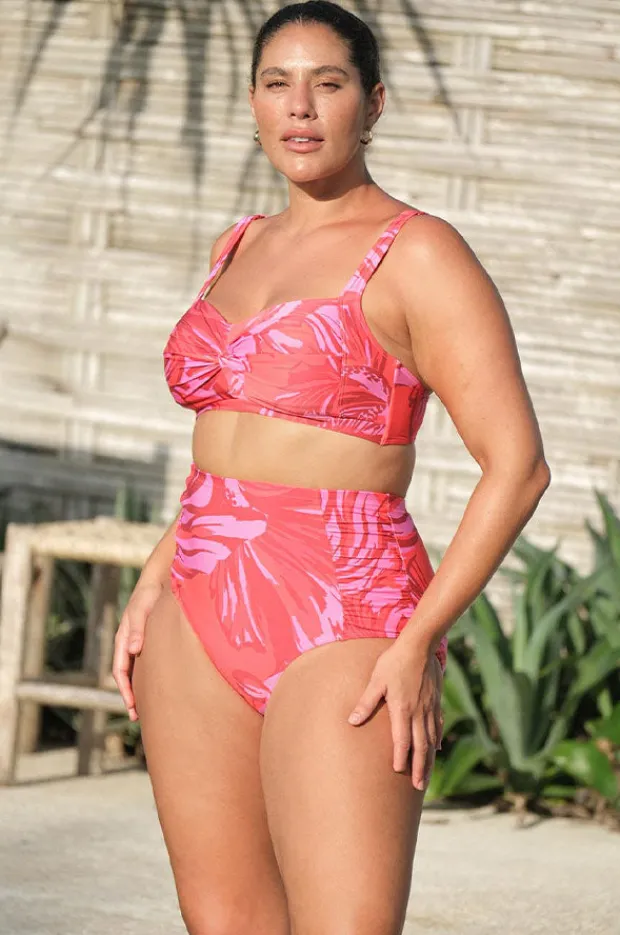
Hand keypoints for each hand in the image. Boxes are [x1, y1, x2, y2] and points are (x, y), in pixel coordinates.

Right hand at [112, 580, 162, 720]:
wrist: (160, 581)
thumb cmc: (150, 595)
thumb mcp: (141, 609)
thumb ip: (136, 628)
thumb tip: (132, 649)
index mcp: (123, 639)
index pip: (120, 670)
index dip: (124, 689)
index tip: (131, 705)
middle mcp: (129, 644)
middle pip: (126, 675)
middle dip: (130, 696)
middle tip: (136, 716)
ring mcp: (139, 643)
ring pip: (136, 672)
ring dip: (139, 690)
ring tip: (147, 709)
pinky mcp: (150, 641)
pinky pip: (147, 664)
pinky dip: (149, 678)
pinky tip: (159, 687)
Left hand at [347, 641, 443, 790]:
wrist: (420, 646)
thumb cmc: (394, 661)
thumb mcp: (376, 680)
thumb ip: (366, 702)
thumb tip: (352, 721)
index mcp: (402, 709)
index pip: (402, 740)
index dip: (401, 757)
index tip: (398, 772)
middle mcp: (419, 712)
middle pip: (420, 746)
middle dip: (419, 768)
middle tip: (418, 787)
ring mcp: (429, 708)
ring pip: (431, 739)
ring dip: (429, 759)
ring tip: (426, 776)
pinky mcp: (436, 701)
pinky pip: (437, 725)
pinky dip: (437, 739)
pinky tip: (436, 748)